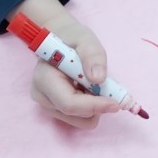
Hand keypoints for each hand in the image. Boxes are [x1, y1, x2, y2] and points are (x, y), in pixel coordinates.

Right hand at [14, 0, 120, 129]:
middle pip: (75, 115)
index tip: (115, 103)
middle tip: (111, 89)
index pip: (69, 103)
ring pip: (79, 120)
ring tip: (94, 84)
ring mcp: (46, 105)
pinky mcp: (54, 109)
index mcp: (44, 79)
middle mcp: (42, 96)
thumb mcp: (85, 38)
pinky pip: (78, 117)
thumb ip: (92, 55)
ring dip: (94, 106)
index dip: (94, 106)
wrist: (59, 40)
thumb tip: (98, 79)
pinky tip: (87, 89)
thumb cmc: (71, 38)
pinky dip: (89, 106)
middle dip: (97, 106)